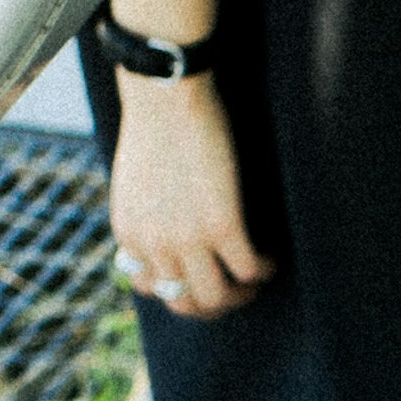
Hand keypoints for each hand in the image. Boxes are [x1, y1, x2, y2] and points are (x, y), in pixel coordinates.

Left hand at [107, 72, 272, 319]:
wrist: (164, 97)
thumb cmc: (153, 126)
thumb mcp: (134, 183)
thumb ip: (146, 215)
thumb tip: (168, 234)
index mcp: (129, 235)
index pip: (151, 288)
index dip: (181, 287)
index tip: (202, 273)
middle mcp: (153, 245)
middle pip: (185, 303)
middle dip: (213, 302)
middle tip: (235, 285)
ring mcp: (187, 239)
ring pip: (217, 296)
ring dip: (241, 293)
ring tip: (255, 275)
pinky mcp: (222, 225)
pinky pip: (249, 269)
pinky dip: (264, 269)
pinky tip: (271, 256)